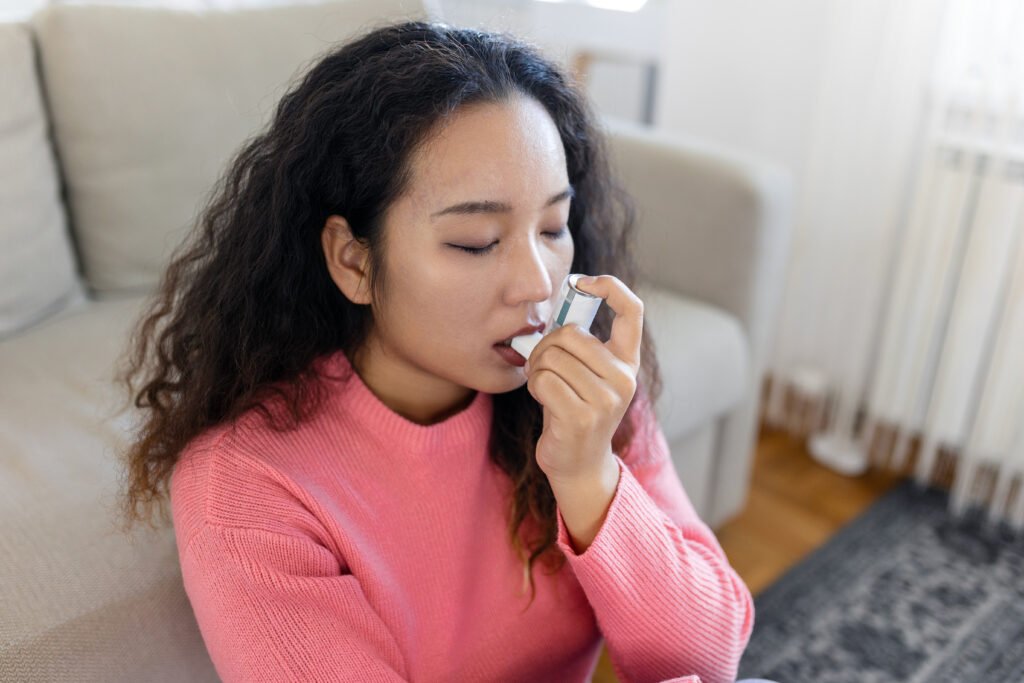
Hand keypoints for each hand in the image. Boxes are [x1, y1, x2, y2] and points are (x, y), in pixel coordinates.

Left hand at [523, 274, 643, 485]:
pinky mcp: (581, 417)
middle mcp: (623, 378)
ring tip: (546, 386)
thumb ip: (581, 343)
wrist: (579, 464)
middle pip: (571, 333)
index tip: (583, 282)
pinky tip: (545, 402)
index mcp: (627, 361)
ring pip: (552, 357)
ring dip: (537, 369)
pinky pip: (543, 381)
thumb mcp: (587, 373)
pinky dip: (535, 388)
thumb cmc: (575, 408)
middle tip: (544, 365)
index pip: (632, 310)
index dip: (610, 286)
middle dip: (546, 345)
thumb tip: (562, 299)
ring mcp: (605, 399)